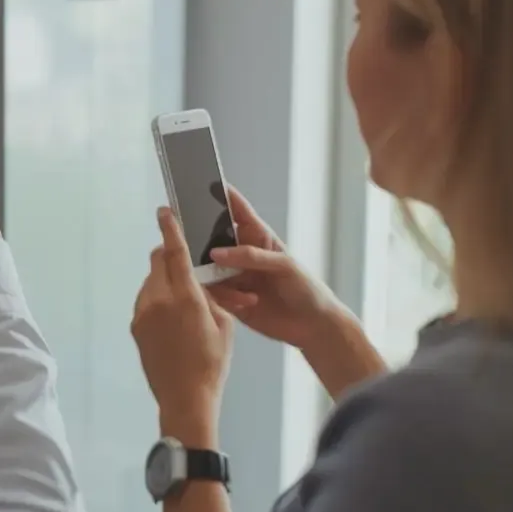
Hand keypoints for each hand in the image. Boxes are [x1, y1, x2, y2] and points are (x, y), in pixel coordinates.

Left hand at [131, 208, 233, 446]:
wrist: (185, 398)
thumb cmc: (211, 363)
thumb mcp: (222, 324)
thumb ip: (209, 296)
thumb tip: (199, 282)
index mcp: (184, 297)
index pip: (174, 253)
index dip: (170, 229)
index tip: (165, 211)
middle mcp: (158, 300)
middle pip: (158, 263)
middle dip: (169, 258)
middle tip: (186, 266)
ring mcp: (142, 313)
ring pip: (151, 282)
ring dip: (165, 282)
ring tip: (186, 303)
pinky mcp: (135, 326)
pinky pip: (146, 301)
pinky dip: (159, 300)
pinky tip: (174, 319)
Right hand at [207, 188, 386, 398]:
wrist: (313, 327)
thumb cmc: (307, 289)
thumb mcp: (285, 265)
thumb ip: (252, 256)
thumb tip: (216, 253)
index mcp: (258, 238)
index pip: (237, 211)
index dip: (222, 196)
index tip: (205, 183)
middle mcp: (241, 255)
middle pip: (212, 238)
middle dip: (202, 239)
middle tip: (198, 246)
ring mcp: (234, 277)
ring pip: (207, 268)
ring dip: (216, 278)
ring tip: (242, 290)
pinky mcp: (229, 299)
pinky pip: (212, 294)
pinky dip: (223, 298)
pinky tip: (246, 303)